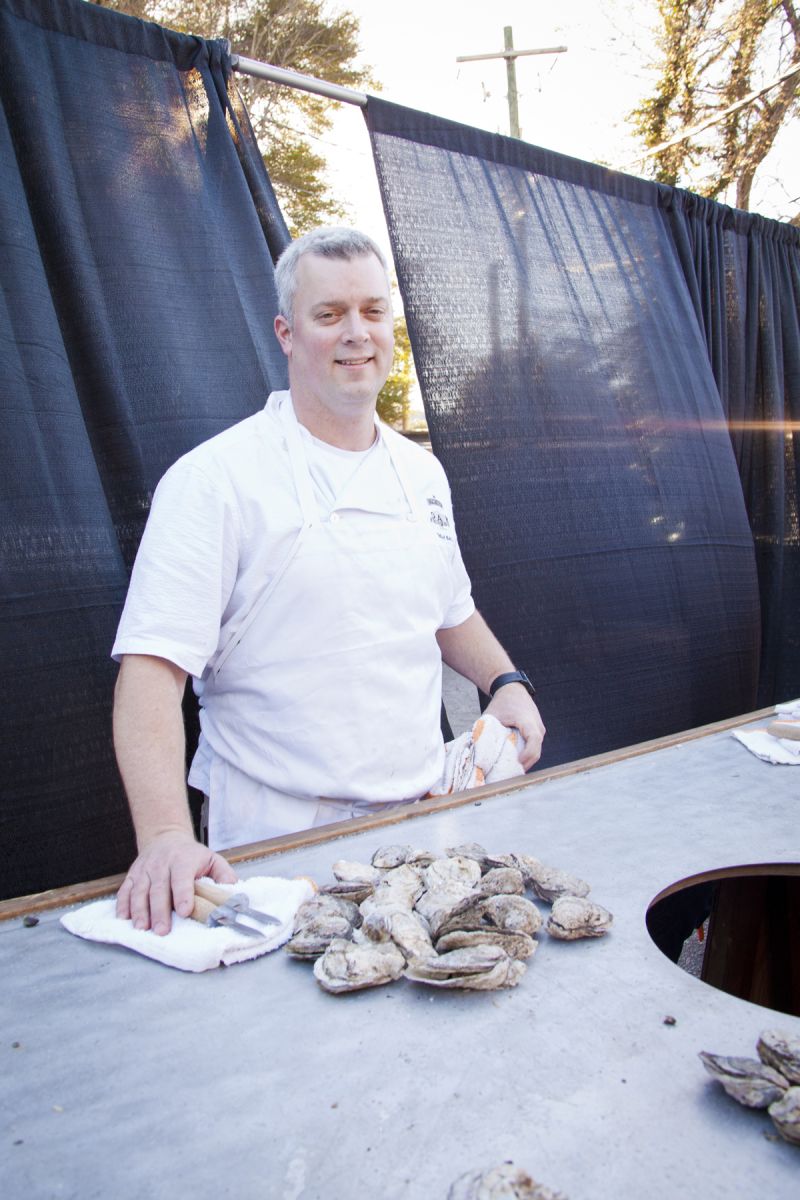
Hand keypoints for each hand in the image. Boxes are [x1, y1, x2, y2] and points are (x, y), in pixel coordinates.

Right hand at [115, 830, 237, 935]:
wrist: (165, 838)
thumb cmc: (192, 855)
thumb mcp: (212, 859)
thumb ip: (224, 875)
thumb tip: (232, 893)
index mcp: (183, 860)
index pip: (182, 878)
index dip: (183, 894)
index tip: (185, 911)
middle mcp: (161, 864)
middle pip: (159, 889)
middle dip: (160, 911)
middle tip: (162, 930)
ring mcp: (145, 870)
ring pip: (140, 891)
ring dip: (140, 910)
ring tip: (142, 928)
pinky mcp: (132, 875)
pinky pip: (125, 890)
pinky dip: (123, 904)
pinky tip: (125, 918)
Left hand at [484, 683, 545, 769]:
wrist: (512, 689)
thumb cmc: (501, 702)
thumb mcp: (491, 716)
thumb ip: (484, 732)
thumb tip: (475, 752)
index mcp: (528, 721)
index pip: (534, 740)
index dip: (528, 755)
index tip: (517, 763)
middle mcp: (538, 727)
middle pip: (536, 751)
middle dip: (525, 765)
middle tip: (510, 776)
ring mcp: (539, 730)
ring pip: (536, 751)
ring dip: (526, 762)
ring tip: (511, 773)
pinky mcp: (537, 733)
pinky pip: (533, 748)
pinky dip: (526, 756)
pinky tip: (514, 763)